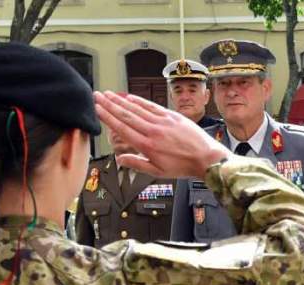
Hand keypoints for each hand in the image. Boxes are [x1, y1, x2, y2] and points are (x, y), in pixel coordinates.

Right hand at [93, 91, 227, 178]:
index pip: (122, 128)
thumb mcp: (158, 172)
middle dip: (109, 105)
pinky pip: (152, 106)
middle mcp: (152, 132)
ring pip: (137, 108)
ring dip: (121, 100)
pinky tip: (130, 97)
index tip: (97, 109)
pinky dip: (139, 100)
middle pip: (126, 115)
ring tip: (109, 94)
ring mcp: (162, 122)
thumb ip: (137, 164)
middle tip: (96, 96)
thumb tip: (120, 159)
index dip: (107, 117)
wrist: (206, 158)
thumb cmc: (183, 166)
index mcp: (147, 146)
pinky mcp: (172, 116)